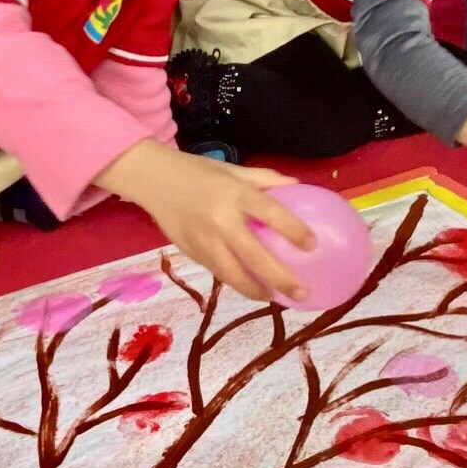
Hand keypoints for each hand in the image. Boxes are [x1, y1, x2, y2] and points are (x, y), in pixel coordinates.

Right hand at [95, 140, 313, 301]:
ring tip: (275, 298)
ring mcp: (203, 240)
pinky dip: (235, 282)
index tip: (313, 245)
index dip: (294, 231)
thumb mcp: (232, 169)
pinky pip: (217, 272)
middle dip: (280, 278)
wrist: (153, 179)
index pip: (271, 214)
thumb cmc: (197, 171)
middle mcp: (220, 220)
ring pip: (233, 274)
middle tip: (302, 292)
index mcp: (235, 194)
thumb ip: (265, 179)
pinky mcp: (191, 252)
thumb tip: (297, 186)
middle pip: (255, 256)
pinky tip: (250, 288)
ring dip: (256, 290)